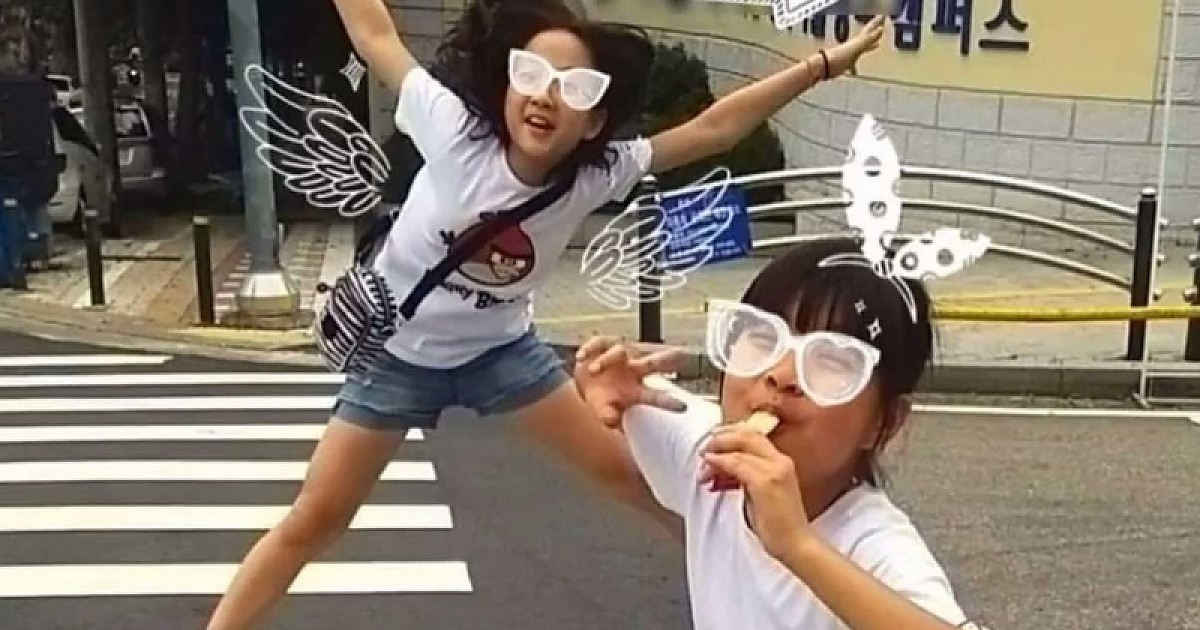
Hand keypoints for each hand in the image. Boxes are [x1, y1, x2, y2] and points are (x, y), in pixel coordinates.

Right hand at [573, 336, 687, 426]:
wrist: (584, 382)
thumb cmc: (601, 399)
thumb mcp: (603, 411)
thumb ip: (607, 416)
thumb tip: (611, 420)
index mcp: (636, 390)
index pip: (655, 396)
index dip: (668, 402)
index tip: (683, 408)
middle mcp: (633, 370)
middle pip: (652, 363)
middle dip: (665, 359)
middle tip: (680, 355)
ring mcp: (619, 356)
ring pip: (618, 352)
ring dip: (605, 361)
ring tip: (593, 371)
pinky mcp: (603, 345)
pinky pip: (598, 343)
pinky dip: (590, 349)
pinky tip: (581, 357)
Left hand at [699, 423, 811, 559]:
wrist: (796, 545)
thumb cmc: (778, 526)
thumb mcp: (758, 495)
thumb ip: (743, 478)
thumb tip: (721, 470)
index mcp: (781, 463)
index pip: (753, 436)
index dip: (730, 434)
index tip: (712, 441)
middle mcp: (780, 462)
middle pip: (746, 434)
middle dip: (721, 437)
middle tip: (704, 447)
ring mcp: (775, 470)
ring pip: (740, 446)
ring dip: (716, 452)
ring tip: (703, 466)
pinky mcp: (766, 482)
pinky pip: (737, 464)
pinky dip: (719, 462)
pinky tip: (709, 466)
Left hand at [819, 15, 885, 78]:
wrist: (822, 67)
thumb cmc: (838, 57)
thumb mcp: (855, 47)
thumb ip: (867, 40)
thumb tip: (880, 29)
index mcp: (856, 42)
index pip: (869, 32)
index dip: (876, 26)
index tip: (882, 19)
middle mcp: (853, 47)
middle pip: (866, 38)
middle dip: (874, 34)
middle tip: (881, 29)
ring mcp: (849, 55)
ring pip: (861, 49)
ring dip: (869, 46)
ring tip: (877, 45)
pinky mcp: (844, 65)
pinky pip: (854, 62)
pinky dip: (858, 62)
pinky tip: (857, 66)